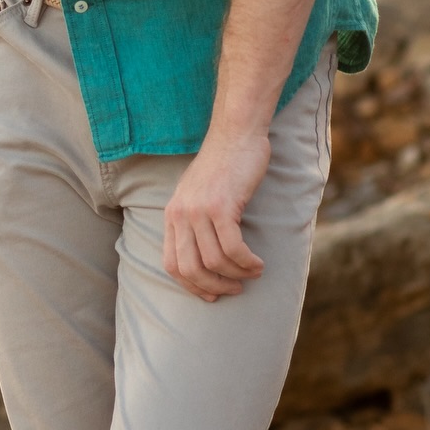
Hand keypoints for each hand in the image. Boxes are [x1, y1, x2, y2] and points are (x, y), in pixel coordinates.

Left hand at [163, 127, 270, 301]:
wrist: (235, 135)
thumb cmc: (223, 165)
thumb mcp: (197, 194)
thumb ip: (194, 220)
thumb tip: (204, 256)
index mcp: (171, 214)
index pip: (171, 264)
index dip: (191, 285)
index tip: (211, 294)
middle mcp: (180, 215)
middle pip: (190, 268)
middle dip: (213, 286)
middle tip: (234, 289)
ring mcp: (199, 211)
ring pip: (213, 261)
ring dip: (236, 274)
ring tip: (252, 273)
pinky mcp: (221, 207)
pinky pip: (232, 248)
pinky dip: (246, 262)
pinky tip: (257, 264)